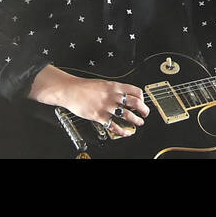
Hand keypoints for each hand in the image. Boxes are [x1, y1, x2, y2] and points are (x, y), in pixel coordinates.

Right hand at [31, 66, 147, 135]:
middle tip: (145, 113)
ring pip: (127, 115)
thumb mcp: (102, 83)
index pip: (135, 90)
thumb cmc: (83, 87)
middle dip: (143, 109)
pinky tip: (125, 132)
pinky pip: (114, 125)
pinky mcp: (99, 116)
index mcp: (114, 86)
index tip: (142, 101)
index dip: (141, 97)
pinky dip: (121, 130)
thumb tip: (123, 95)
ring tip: (138, 122)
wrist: (70, 90)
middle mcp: (112, 96)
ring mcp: (106, 106)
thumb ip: (113, 89)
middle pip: (135, 103)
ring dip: (135, 120)